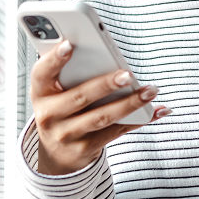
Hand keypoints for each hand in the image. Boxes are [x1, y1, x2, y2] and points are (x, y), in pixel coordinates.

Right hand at [30, 39, 171, 174]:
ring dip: (129, 103)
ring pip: (102, 117)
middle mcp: (49, 116)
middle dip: (105, 85)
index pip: (42, 73)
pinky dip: (139, 120)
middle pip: (80, 97)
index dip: (54, 59)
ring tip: (150, 91)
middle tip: (127, 74)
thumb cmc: (61, 108)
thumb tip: (102, 50)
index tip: (69, 44)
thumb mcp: (54, 91)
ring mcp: (66, 135)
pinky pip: (116, 132)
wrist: (55, 153)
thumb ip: (69, 71)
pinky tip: (157, 110)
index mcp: (40, 93)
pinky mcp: (85, 149)